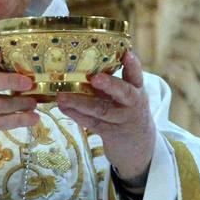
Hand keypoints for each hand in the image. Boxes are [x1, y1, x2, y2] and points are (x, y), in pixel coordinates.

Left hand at [55, 50, 155, 181]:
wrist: (138, 144)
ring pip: (102, 110)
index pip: (136, 75)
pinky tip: (63, 107)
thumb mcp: (126, 95)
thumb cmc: (126, 110)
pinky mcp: (111, 133)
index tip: (127, 54)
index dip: (133, 65)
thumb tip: (81, 62)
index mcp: (136, 89)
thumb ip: (112, 82)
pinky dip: (76, 114)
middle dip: (109, 84)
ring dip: (80, 102)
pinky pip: (92, 123)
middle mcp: (132, 104)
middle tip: (95, 78)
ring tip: (62, 96)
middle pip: (124, 92)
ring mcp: (122, 120)